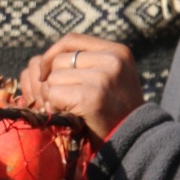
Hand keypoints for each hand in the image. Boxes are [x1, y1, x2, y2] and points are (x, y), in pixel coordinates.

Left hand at [20, 35, 142, 141]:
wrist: (134, 140)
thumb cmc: (115, 110)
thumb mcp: (111, 76)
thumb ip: (88, 62)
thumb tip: (48, 58)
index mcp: (118, 51)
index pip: (72, 39)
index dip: (52, 53)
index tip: (45, 71)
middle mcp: (113, 60)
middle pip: (59, 60)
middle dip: (54, 81)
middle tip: (67, 100)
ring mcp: (103, 78)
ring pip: (54, 78)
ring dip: (55, 96)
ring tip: (74, 108)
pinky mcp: (92, 97)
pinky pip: (55, 95)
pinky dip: (57, 107)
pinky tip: (73, 115)